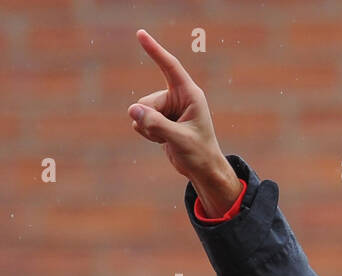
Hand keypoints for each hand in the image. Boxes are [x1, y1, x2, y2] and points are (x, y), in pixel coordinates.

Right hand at [128, 29, 241, 216]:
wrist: (203, 170)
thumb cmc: (200, 154)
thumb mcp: (180, 140)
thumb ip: (157, 125)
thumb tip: (133, 110)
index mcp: (190, 95)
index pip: (170, 67)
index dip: (155, 50)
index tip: (141, 34)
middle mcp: (178, 98)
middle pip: (147, 100)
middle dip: (150, 120)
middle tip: (170, 135)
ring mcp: (168, 108)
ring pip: (140, 111)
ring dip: (148, 129)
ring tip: (169, 139)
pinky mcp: (159, 118)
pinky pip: (139, 120)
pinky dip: (147, 133)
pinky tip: (163, 140)